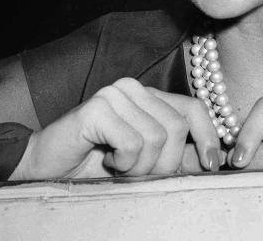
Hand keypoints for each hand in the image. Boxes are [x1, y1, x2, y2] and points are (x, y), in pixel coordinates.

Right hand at [10, 78, 219, 179]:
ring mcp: (115, 95)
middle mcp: (135, 88)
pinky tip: (107, 160)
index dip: (207, 137)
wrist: (47, 167)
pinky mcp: (97, 108)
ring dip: (140, 167)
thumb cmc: (97, 163)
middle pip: (177, 127)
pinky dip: (124, 163)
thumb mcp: (146, 159)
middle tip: (140, 173)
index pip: (193, 108)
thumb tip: (215, 160)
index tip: (213, 164)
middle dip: (164, 163)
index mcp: (150, 95)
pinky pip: (133, 143)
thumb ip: (177, 154)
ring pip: (157, 138)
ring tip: (120, 167)